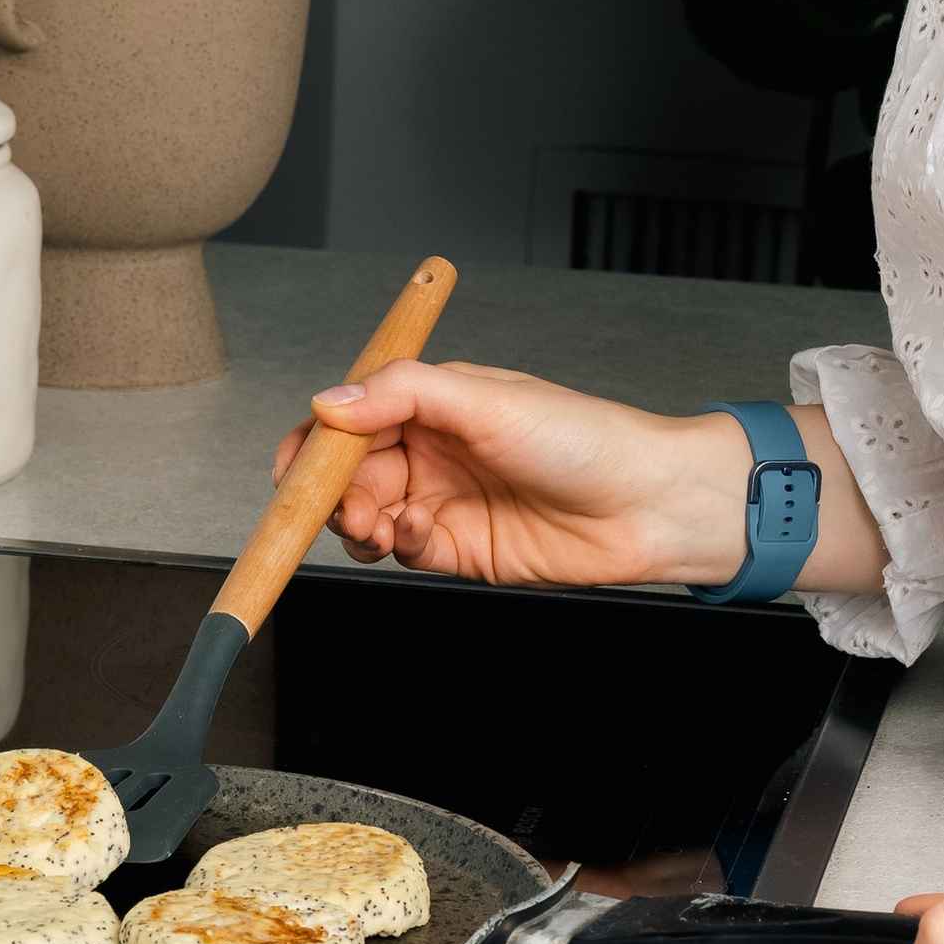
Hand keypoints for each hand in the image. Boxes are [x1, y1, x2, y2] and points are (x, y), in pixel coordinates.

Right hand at [272, 360, 749, 586]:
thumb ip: (402, 393)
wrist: (648, 505)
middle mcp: (433, 450)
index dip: (316, 441)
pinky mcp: (460, 549)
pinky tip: (420, 535)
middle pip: (347, 473)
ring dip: (357, 524)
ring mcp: (445, 499)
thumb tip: (328, 402)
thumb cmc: (586, 438)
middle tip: (346, 508)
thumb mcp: (488, 399)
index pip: (350, 417)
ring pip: (366, 516)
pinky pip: (404, 550)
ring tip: (377, 527)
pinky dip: (397, 546)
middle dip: (333, 493)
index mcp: (435, 402)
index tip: (296, 467)